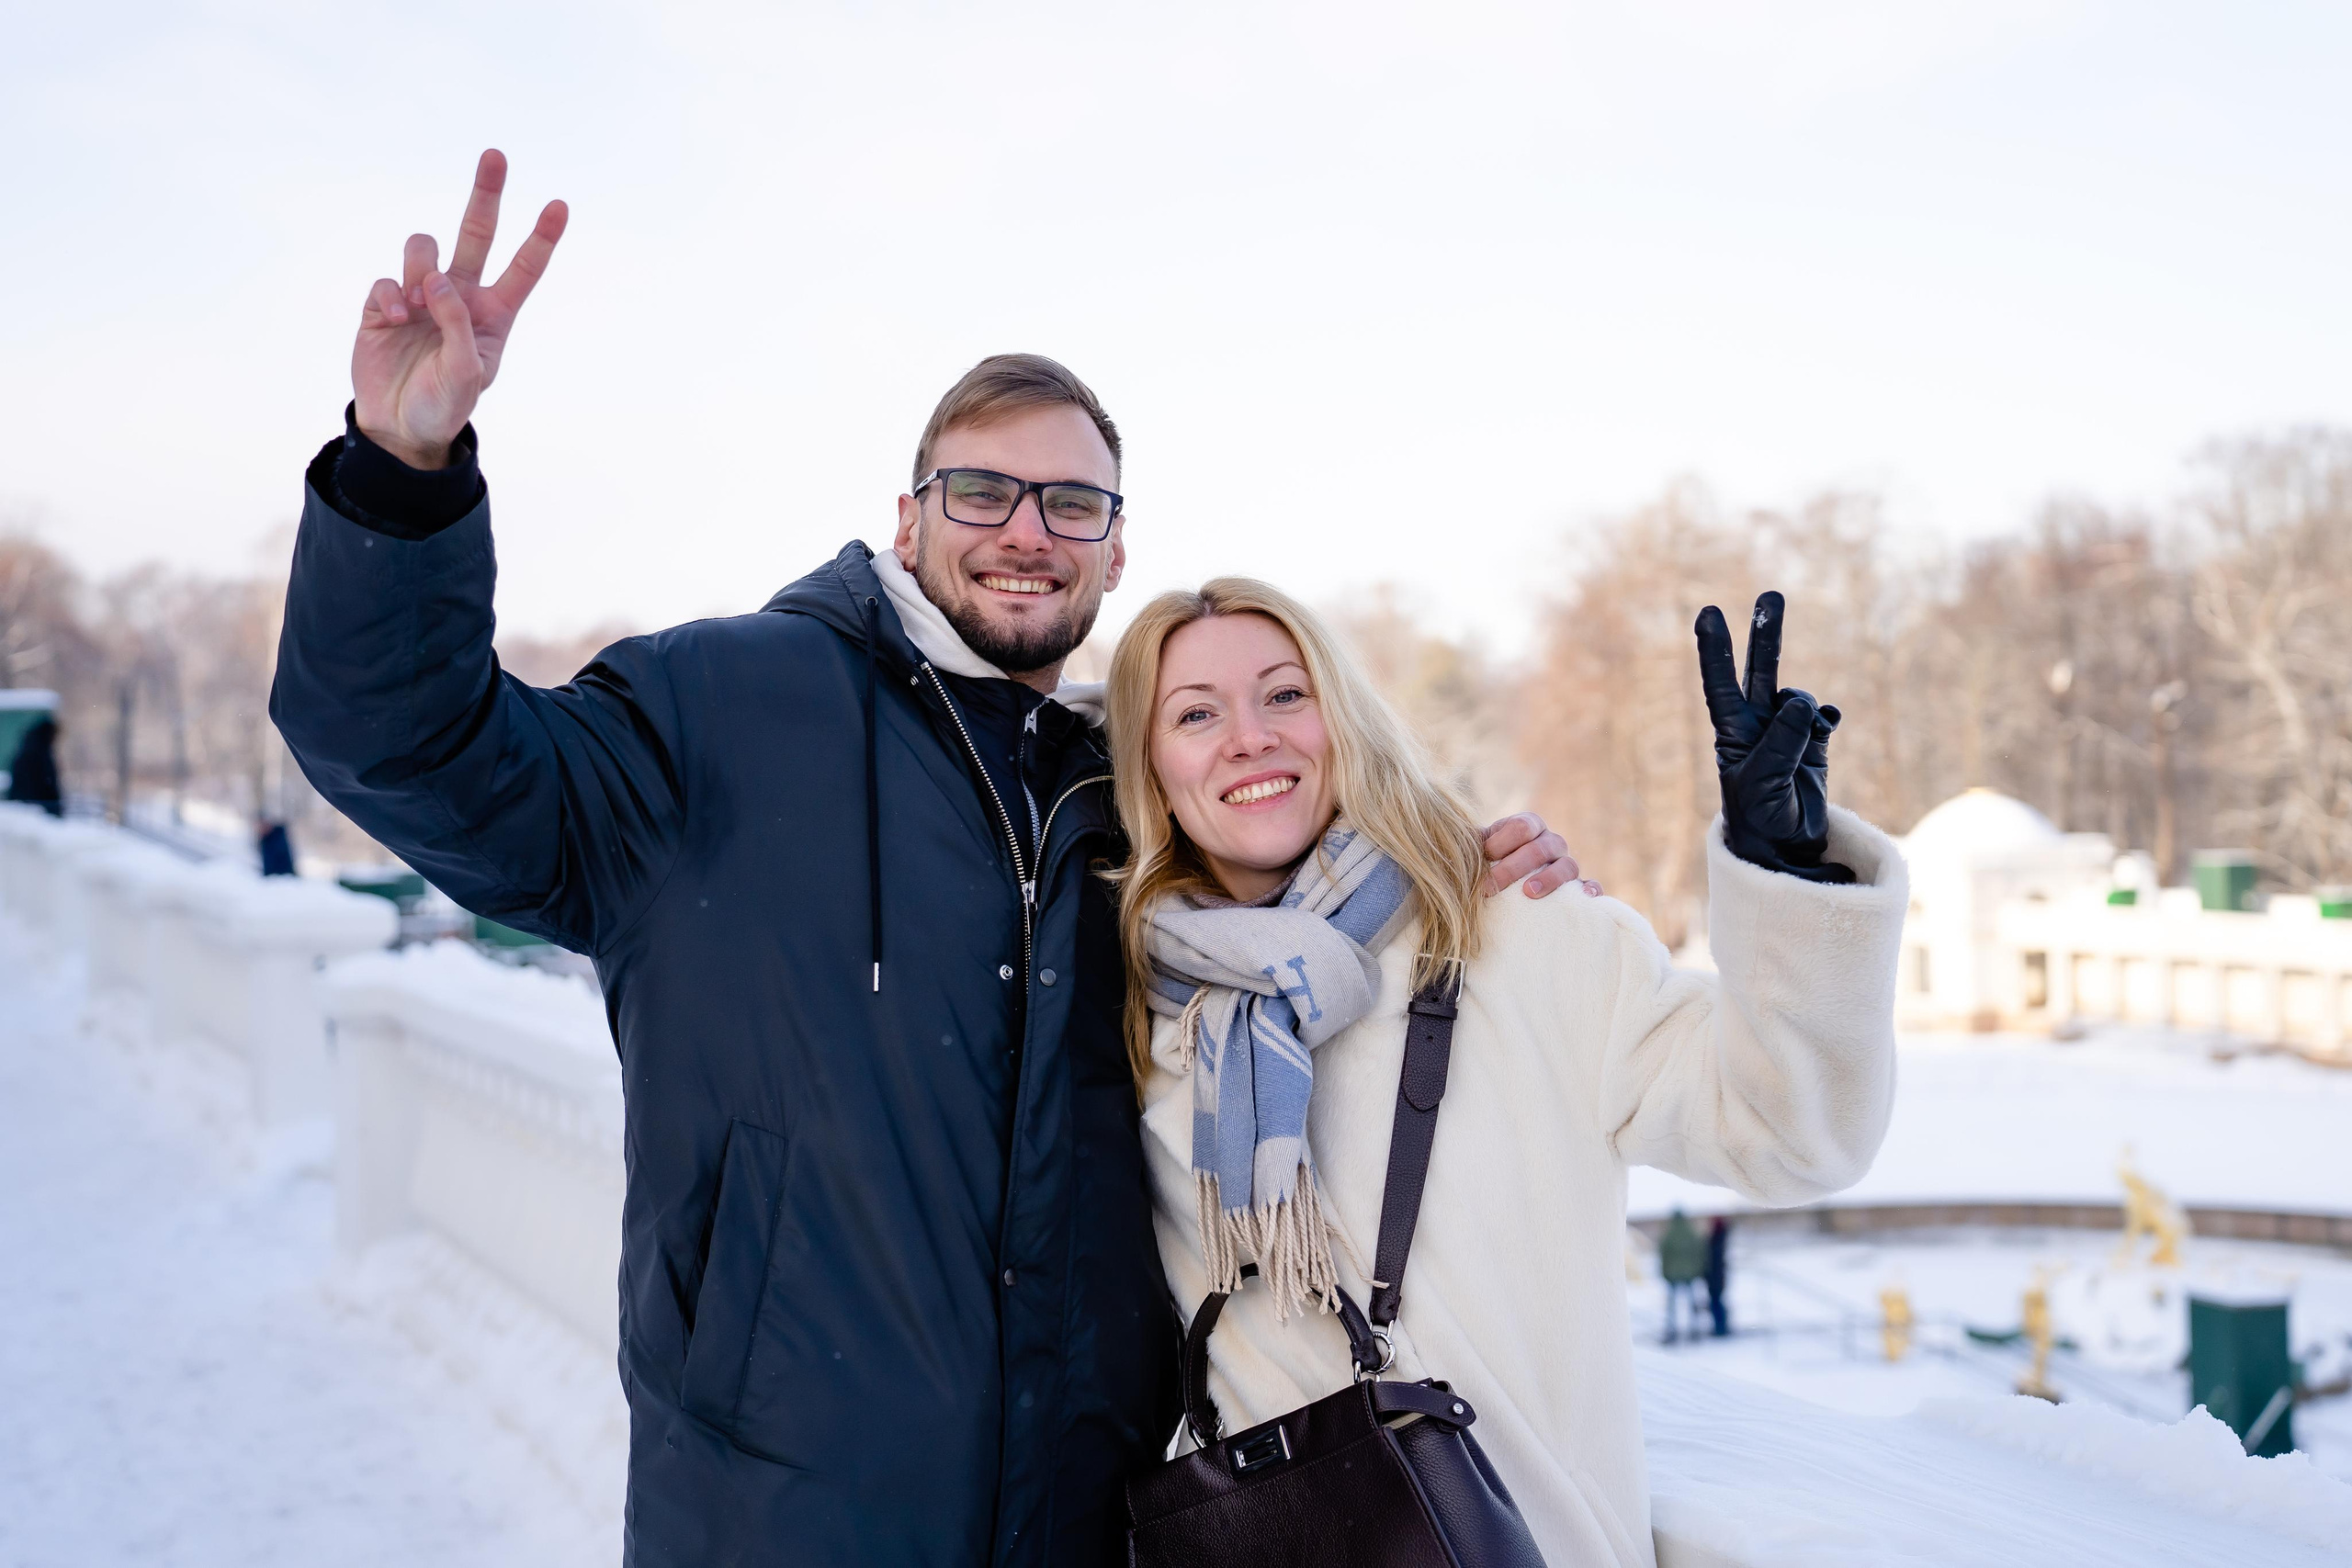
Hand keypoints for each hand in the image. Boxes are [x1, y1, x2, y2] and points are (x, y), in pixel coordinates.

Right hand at [353, 150, 567, 468]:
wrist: (400, 426)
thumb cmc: (444, 404)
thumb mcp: (467, 374)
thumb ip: (460, 325)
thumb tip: (439, 279)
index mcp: (494, 314)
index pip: (523, 268)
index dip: (541, 238)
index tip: (560, 205)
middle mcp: (460, 296)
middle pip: (476, 232)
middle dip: (486, 193)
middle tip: (496, 154)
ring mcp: (421, 296)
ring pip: (424, 248)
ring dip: (421, 268)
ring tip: (417, 308)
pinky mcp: (383, 304)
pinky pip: (387, 280)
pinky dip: (391, 295)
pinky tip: (394, 320)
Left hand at [1480, 812, 1601, 898]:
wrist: (1506, 880)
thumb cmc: (1490, 862)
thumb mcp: (1479, 848)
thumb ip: (1470, 844)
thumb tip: (1455, 848)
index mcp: (1528, 826)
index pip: (1522, 826)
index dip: (1501, 841)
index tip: (1484, 856)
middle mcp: (1550, 842)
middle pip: (1539, 848)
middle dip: (1512, 867)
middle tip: (1489, 887)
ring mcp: (1566, 863)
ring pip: (1567, 866)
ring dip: (1548, 879)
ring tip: (1528, 893)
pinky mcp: (1577, 886)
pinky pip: (1592, 885)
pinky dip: (1591, 889)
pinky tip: (1585, 897)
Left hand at [1693, 592, 1853, 883]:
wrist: (1785, 847)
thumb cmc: (1760, 818)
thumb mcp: (1763, 782)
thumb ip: (1782, 741)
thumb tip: (1802, 701)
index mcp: (1733, 732)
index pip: (1720, 683)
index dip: (1715, 649)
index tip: (1707, 612)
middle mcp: (1757, 724)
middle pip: (1761, 669)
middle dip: (1766, 632)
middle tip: (1772, 594)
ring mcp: (1786, 731)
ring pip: (1797, 696)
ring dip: (1805, 712)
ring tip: (1803, 747)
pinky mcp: (1813, 742)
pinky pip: (1822, 716)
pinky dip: (1825, 719)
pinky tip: (1827, 727)